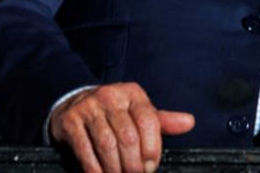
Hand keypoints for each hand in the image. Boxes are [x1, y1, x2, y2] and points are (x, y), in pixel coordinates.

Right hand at [50, 82, 194, 172]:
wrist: (74, 101)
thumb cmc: (113, 111)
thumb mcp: (138, 111)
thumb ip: (163, 121)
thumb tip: (189, 123)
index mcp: (133, 94)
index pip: (149, 121)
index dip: (153, 148)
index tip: (151, 166)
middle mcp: (111, 97)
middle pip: (128, 136)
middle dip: (134, 163)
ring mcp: (89, 107)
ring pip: (107, 145)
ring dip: (115, 168)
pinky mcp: (70, 120)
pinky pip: (85, 149)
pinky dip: (94, 168)